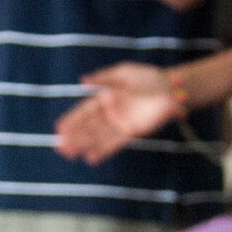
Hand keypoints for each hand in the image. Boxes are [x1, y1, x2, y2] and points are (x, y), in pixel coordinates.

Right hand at [54, 63, 175, 163]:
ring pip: (98, 136)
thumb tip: (82, 81)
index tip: (59, 129)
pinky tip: (90, 158)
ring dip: (84, 145)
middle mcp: (111, 112)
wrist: (173, 89)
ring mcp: (121, 123)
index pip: (84, 111)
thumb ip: (103, 79)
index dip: (72, 120)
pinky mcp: (132, 133)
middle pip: (88, 126)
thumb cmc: (149, 78)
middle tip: (60, 147)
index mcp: (107, 97)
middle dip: (74, 136)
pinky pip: (114, 144)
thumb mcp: (124, 73)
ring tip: (69, 154)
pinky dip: (103, 151)